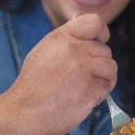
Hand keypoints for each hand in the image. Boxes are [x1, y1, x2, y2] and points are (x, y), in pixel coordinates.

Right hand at [6, 14, 117, 134]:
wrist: (23, 112)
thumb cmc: (32, 86)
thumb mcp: (43, 52)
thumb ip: (66, 42)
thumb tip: (91, 38)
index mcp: (60, 38)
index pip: (95, 22)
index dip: (101, 34)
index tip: (98, 44)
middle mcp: (73, 49)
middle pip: (105, 50)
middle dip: (98, 64)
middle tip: (81, 78)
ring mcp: (82, 69)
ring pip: (111, 67)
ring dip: (104, 79)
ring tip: (86, 87)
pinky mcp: (90, 89)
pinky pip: (107, 87)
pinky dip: (99, 95)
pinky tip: (83, 99)